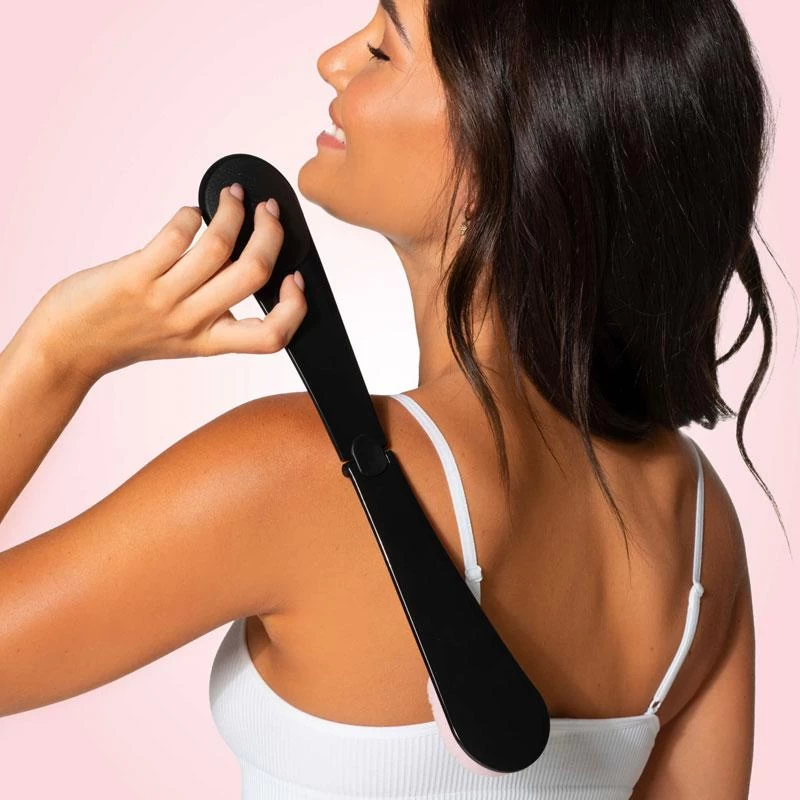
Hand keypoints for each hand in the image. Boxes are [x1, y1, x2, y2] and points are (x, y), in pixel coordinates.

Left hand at [25, 186, 306, 383]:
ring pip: (219, 247)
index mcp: (209, 340)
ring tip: (232, 198)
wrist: (67, 348)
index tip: (295, 278)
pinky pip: (176, 236)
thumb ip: (211, 309)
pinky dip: (190, 215)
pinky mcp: (134, 276)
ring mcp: (164, 299)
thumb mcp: (180, 337)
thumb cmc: (122, 336)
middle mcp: (192, 321)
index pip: (271, 336)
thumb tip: (239, 257)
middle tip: (268, 212)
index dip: (295, 307)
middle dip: (271, 232)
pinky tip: (188, 214)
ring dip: (232, 211)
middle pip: (253, 273)